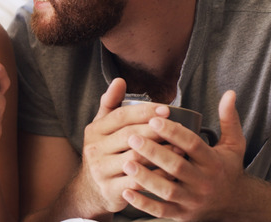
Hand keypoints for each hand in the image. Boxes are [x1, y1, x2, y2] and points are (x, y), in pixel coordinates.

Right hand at [79, 78, 169, 214]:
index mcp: (94, 130)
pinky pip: (139, 181)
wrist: (90, 190)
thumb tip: (119, 80)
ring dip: (160, 153)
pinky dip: (157, 176)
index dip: (144, 112)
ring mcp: (101, 171)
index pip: (120, 116)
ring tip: (180, 148)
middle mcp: (94, 149)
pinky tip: (172, 171)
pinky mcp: (111, 190)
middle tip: (178, 128)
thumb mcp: (101, 128)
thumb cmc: (103, 152)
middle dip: (155, 131)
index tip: (167, 109)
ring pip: (135, 159)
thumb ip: (110, 104)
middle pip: (129, 136)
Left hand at [121, 90, 247, 219]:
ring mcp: (192, 201)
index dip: (174, 132)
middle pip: (177, 167)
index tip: (154, 119)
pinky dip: (144, 203)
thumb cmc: (228, 169)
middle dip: (154, 152)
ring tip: (126, 162)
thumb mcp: (234, 145)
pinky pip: (161, 211)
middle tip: (132, 137)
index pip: (193, 145)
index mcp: (213, 162)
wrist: (235, 205)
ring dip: (145, 177)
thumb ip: (229, 119)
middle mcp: (204, 182)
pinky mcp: (182, 215)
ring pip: (167, 190)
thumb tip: (229, 92)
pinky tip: (127, 191)